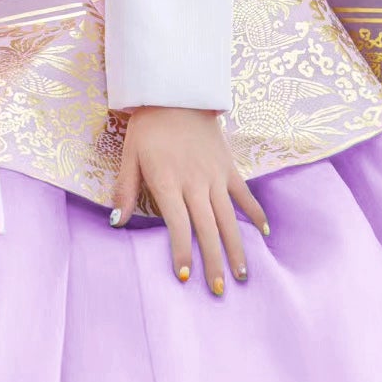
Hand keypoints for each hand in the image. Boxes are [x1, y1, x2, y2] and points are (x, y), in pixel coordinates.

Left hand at [112, 107, 268, 295]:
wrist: (176, 91)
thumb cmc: (148, 126)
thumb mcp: (129, 156)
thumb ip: (125, 190)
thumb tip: (117, 223)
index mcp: (168, 182)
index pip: (178, 226)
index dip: (182, 252)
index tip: (185, 277)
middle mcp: (195, 183)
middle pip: (207, 229)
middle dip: (214, 262)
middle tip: (219, 290)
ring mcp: (215, 175)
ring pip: (229, 218)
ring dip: (237, 247)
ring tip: (242, 274)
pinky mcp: (229, 166)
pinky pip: (244, 194)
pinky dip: (255, 212)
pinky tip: (264, 233)